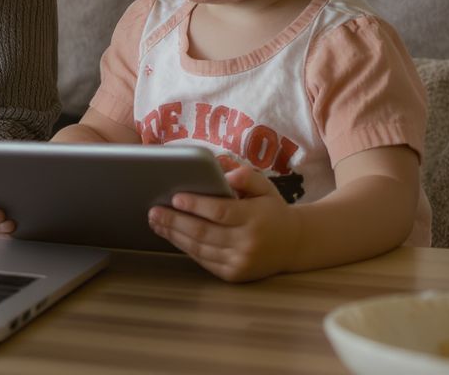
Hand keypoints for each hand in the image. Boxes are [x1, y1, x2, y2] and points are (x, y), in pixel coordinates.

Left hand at [147, 165, 300, 281]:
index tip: (175, 198)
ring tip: (156, 223)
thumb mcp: (265, 187)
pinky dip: (186, 248)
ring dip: (174, 235)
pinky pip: (204, 260)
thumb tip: (223, 173)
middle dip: (175, 221)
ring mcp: (240, 262)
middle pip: (204, 232)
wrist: (294, 244)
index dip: (196, 205)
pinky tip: (172, 236)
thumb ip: (246, 176)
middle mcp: (248, 243)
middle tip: (154, 211)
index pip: (220, 212)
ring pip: (200, 248)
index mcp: (255, 219)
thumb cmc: (272, 210)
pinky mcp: (234, 274)